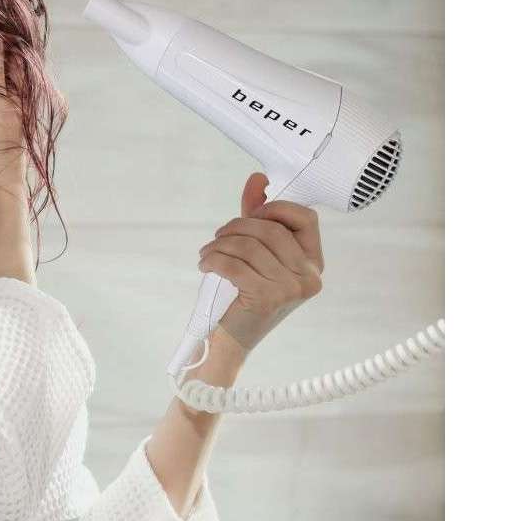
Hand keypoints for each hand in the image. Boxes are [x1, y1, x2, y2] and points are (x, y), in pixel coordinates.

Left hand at [196, 172, 324, 355]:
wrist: (230, 341)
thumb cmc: (244, 296)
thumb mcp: (256, 253)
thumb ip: (258, 217)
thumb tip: (259, 179)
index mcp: (313, 264)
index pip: (306, 218)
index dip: (276, 208)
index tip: (252, 212)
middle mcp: (309, 277)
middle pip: (271, 229)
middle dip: (236, 226)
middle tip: (218, 237)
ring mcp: (291, 289)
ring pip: (249, 245)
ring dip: (220, 245)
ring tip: (208, 253)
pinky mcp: (268, 298)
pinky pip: (234, 264)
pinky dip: (213, 260)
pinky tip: (206, 264)